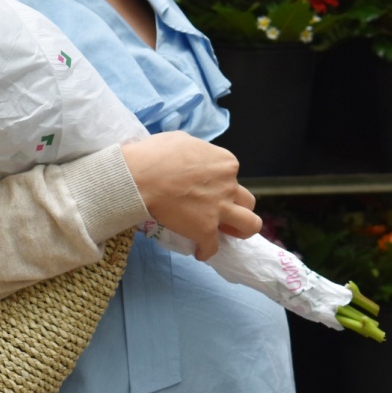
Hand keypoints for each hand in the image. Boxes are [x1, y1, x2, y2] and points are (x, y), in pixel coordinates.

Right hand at [120, 132, 259, 260]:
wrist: (140, 177)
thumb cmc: (155, 155)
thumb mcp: (183, 141)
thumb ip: (196, 152)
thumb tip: (191, 158)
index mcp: (226, 163)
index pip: (232, 176)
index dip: (221, 184)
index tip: (207, 190)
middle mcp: (229, 185)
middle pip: (247, 201)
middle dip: (238, 207)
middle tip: (223, 212)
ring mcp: (220, 209)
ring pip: (250, 224)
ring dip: (241, 231)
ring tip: (227, 234)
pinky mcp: (206, 230)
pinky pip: (213, 247)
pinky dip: (206, 251)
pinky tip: (199, 251)